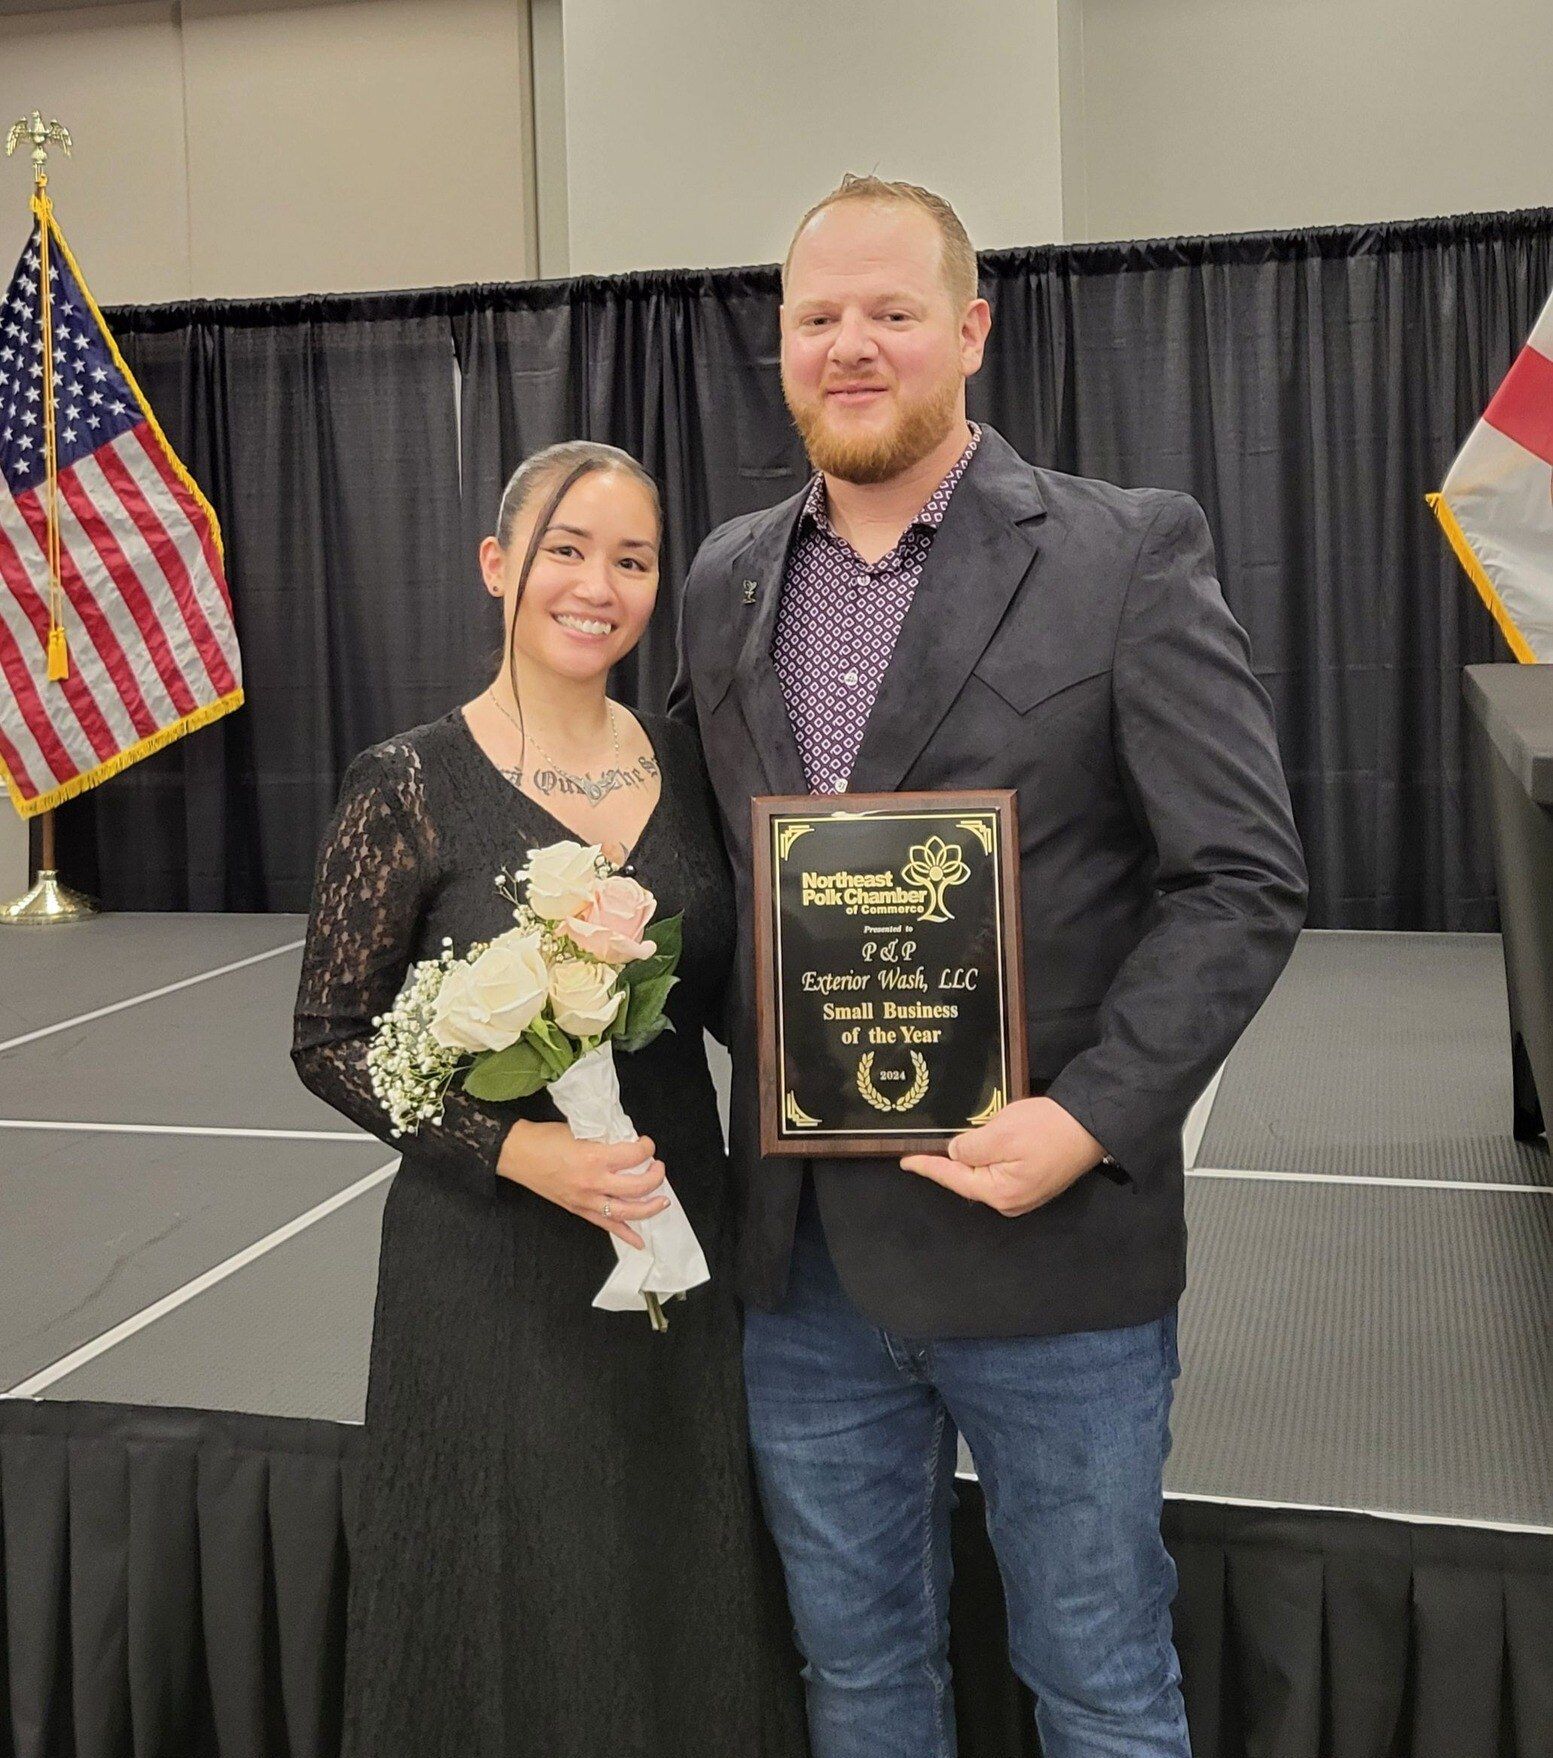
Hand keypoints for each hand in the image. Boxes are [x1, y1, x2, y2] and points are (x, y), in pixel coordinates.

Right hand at [496, 1121, 668, 1249]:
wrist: (517, 1154)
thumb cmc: (546, 1138)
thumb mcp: (581, 1130)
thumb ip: (605, 1140)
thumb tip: (628, 1145)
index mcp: (595, 1157)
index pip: (635, 1155)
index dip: (647, 1148)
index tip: (647, 1145)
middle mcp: (594, 1182)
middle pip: (638, 1187)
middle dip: (656, 1177)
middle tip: (658, 1168)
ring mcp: (586, 1200)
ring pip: (627, 1211)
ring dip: (649, 1208)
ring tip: (662, 1201)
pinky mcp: (578, 1210)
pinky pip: (606, 1225)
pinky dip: (625, 1234)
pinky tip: (639, 1241)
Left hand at [900, 1097, 1106, 1217]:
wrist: (1092, 1124)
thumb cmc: (1047, 1128)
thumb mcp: (1001, 1132)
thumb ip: (971, 1147)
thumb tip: (955, 1154)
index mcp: (1000, 1193)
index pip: (953, 1179)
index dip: (927, 1167)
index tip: (904, 1161)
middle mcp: (1011, 1202)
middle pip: (968, 1181)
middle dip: (947, 1165)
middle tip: (923, 1148)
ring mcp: (1024, 1194)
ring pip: (984, 1176)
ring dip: (968, 1161)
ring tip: (947, 1145)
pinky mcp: (1034, 1182)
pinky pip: (999, 1172)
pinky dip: (986, 1159)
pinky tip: (978, 1147)